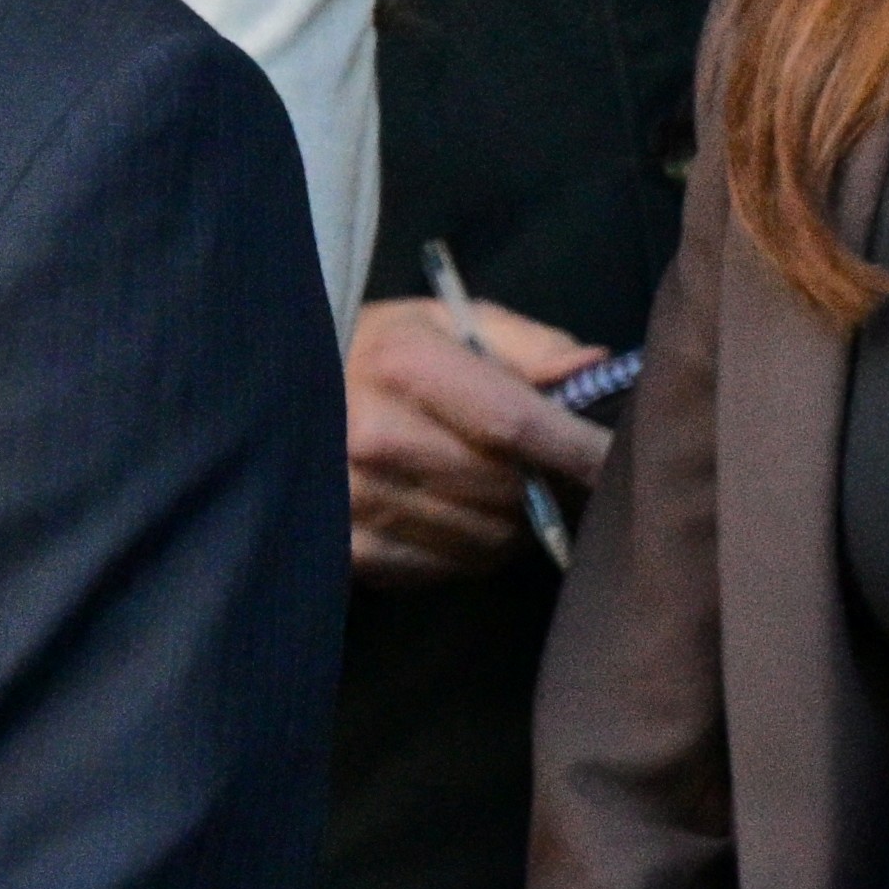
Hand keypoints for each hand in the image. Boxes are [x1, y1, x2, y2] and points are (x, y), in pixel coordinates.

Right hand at [346, 294, 617, 581]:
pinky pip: (448, 568)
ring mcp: (355, 501)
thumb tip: (595, 367)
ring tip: (501, 491)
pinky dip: (469, 550)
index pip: (517, 425)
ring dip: (514, 523)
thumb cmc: (373, 351)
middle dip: (552, 488)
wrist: (268, 397)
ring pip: (488, 538)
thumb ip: (524, 343)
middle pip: (510, 489)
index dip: (581, 451)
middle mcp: (374, 436)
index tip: (620, 463)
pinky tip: (456, 515)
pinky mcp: (347, 550)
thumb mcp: (442, 321)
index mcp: (404, 365)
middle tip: (561, 474)